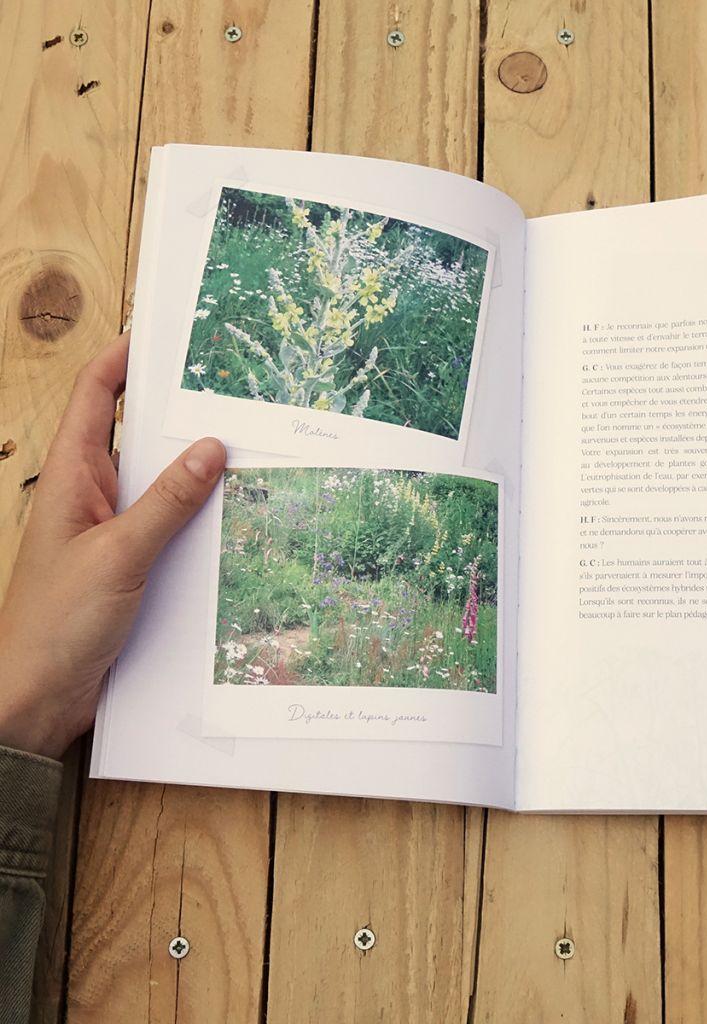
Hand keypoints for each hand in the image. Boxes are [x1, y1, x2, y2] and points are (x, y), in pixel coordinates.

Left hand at [0, 336, 225, 758]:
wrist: (37, 696)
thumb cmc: (56, 623)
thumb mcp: (120, 554)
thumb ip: (168, 501)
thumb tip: (211, 448)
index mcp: (71, 477)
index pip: (93, 397)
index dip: (122, 360)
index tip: (163, 336)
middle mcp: (89, 494)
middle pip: (133, 434)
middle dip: (176, 412)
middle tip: (228, 392)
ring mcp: (108, 528)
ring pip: (157, 481)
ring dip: (193, 467)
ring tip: (244, 448)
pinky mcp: (127, 562)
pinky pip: (167, 523)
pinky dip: (196, 513)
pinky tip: (232, 515)